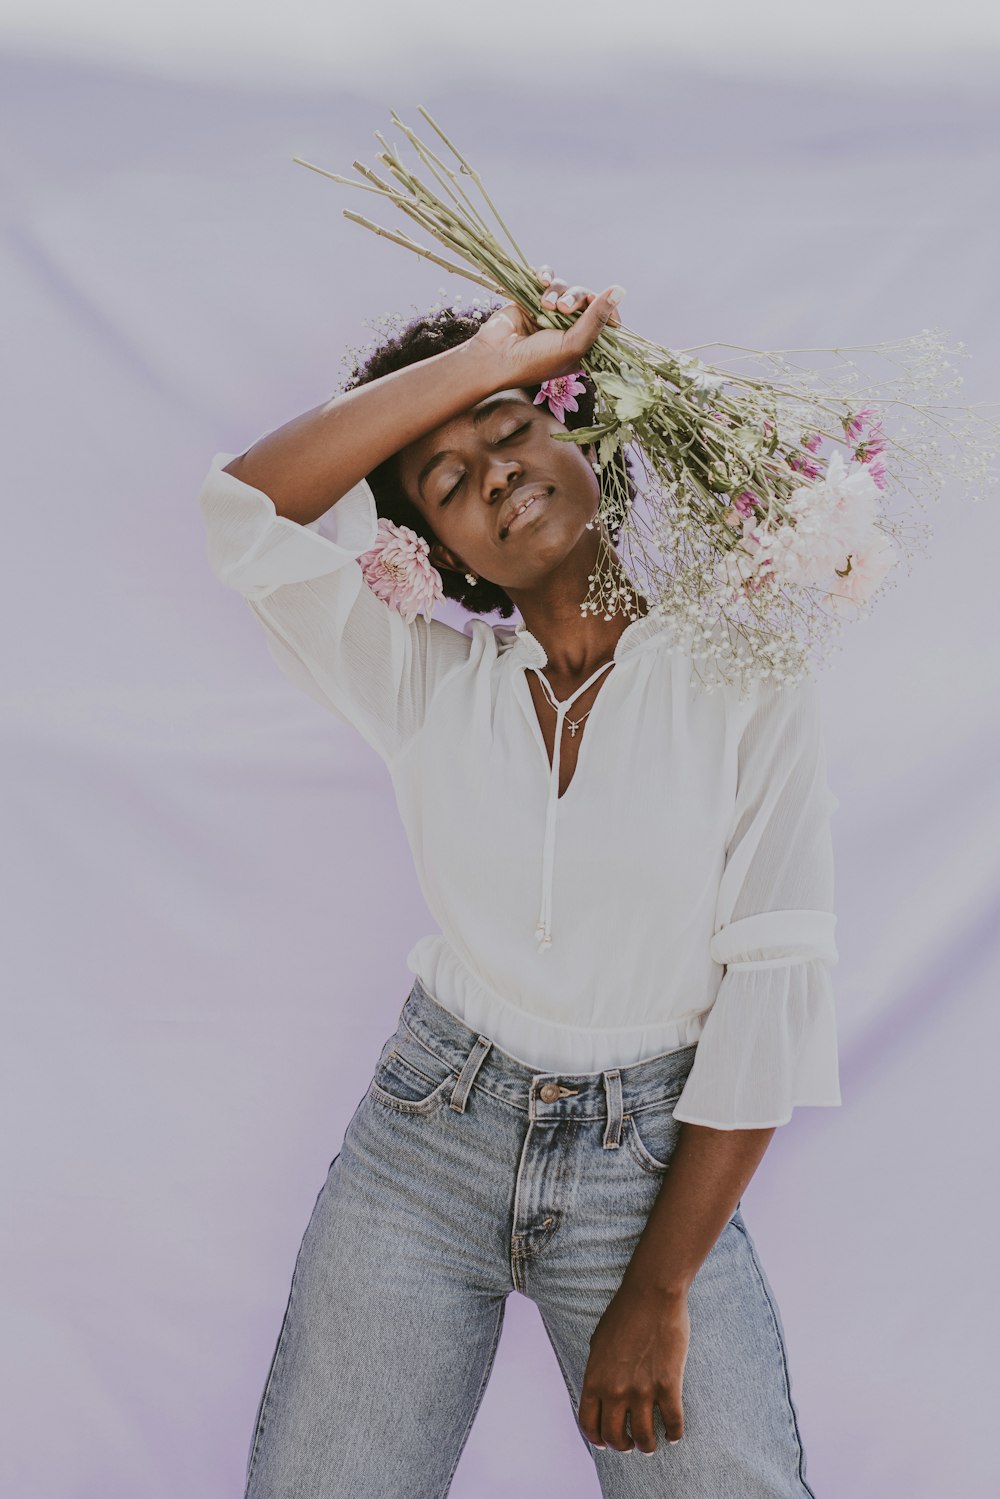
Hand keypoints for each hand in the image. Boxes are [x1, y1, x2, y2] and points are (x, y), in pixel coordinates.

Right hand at [472, 265, 624, 388]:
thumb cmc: (535, 360)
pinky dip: (546, 275)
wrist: (495, 357)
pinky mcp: (532, 298)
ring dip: (558, 291)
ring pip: (566, 286)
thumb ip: (597, 318)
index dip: (606, 310)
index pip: (606, 320)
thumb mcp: (573, 344)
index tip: (596, 309)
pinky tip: (541, 280)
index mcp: (583, 343)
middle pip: (587, 298)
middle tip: (563, 308)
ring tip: (545, 304)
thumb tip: (620, 290)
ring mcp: (550, 312)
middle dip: (577, 298)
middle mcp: (569, 327)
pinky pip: (547, 277)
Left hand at [577, 1279, 688, 1453]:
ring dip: (647, 1446)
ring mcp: (642, 1390)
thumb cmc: (624, 1313)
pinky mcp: (668, 1386)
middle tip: (630, 1444)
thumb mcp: (598, 1343)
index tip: (604, 1443)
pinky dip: (674, 1435)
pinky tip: (673, 1435)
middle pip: (615, 1437)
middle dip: (622, 1446)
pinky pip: (672, 1424)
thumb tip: (601, 1394)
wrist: (651, 1294)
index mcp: (595, 1379)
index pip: (589, 1424)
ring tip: (650, 1444)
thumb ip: (598, 1371)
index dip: (596, 1439)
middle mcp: (615, 1390)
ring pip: (644, 1438)